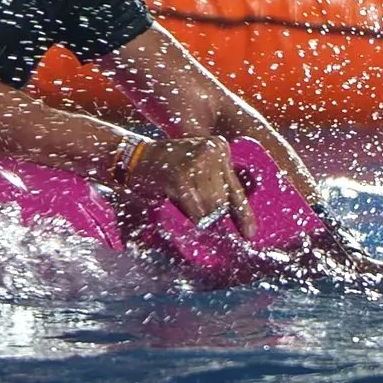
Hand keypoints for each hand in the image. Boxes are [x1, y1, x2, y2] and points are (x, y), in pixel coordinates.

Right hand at [118, 135, 250, 231]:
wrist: (133, 158)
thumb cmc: (166, 169)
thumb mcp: (196, 168)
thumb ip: (214, 186)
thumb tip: (231, 218)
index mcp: (220, 148)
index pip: (237, 188)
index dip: (244, 214)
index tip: (250, 235)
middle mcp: (212, 151)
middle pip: (224, 201)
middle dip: (213, 215)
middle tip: (200, 219)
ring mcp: (196, 162)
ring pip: (212, 207)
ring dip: (201, 217)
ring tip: (185, 207)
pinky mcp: (180, 176)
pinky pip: (195, 209)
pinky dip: (191, 216)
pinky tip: (181, 209)